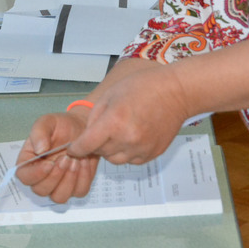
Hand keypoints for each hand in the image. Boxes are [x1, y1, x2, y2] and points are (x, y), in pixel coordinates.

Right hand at [15, 111, 98, 203]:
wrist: (82, 127)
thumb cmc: (62, 125)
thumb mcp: (47, 122)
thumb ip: (39, 132)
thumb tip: (39, 150)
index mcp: (29, 162)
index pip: (24, 177)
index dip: (35, 174)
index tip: (49, 163)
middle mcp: (41, 177)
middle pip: (41, 190)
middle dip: (55, 176)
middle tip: (66, 158)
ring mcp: (58, 184)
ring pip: (59, 197)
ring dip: (69, 181)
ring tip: (76, 160)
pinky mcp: (75, 187)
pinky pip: (79, 192)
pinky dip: (83, 178)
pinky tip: (84, 162)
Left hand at [70, 60, 188, 164]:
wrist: (175, 93)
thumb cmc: (142, 87)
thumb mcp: (110, 94)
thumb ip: (95, 117)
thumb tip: (86, 136)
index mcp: (114, 122)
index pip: (86, 145)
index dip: (76, 148)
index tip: (73, 148)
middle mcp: (127, 139)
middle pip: (100, 153)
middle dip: (96, 144)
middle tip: (103, 130)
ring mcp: (141, 149)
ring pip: (115, 159)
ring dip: (111, 150)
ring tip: (120, 131)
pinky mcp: (152, 154)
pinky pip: (131, 160)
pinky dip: (127, 152)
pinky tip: (133, 135)